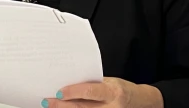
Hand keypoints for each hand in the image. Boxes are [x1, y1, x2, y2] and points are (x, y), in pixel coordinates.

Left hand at [42, 77, 163, 107]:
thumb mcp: (110, 83)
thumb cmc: (121, 90)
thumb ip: (92, 85)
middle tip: (48, 101)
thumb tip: (68, 83)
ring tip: (52, 106)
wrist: (140, 103)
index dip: (74, 92)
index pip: (91, 91)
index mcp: (113, 92)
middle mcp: (112, 107)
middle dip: (62, 105)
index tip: (59, 92)